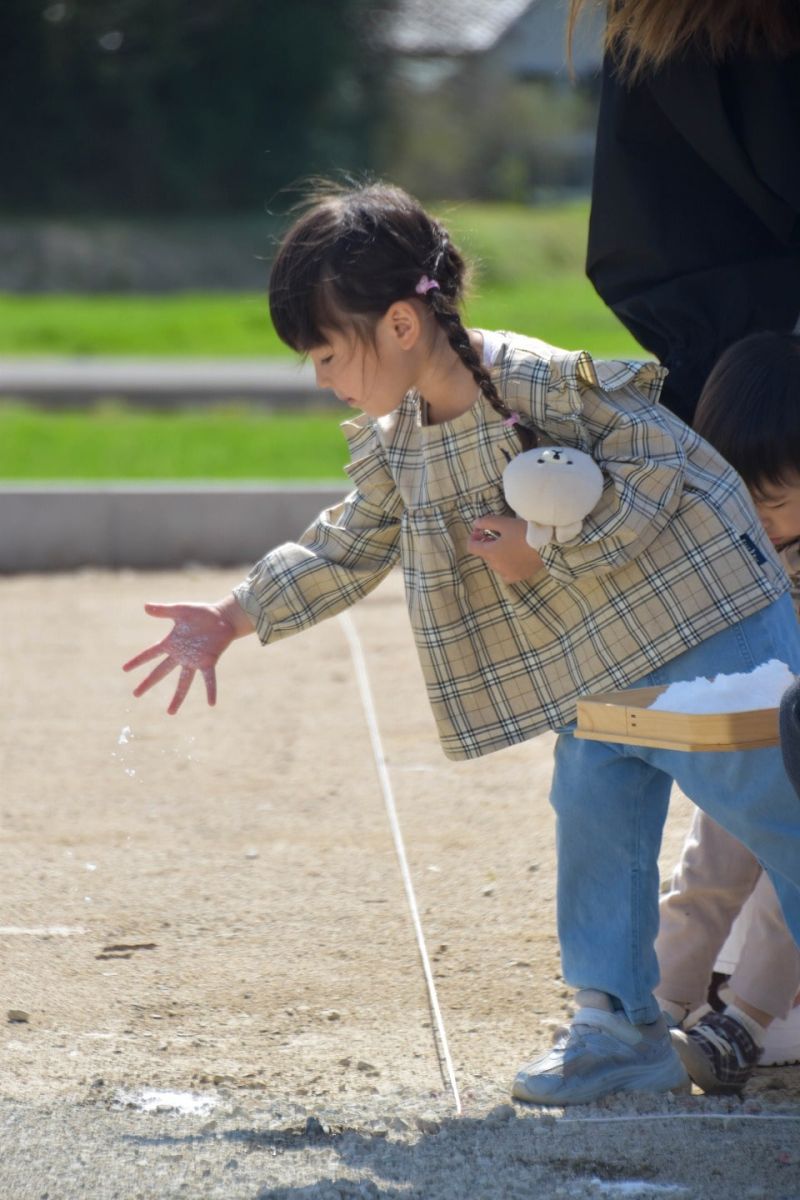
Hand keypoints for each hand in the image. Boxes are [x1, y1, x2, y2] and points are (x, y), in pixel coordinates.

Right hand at [122, 597, 249, 714]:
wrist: (223, 617)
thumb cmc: (201, 613)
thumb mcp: (180, 610)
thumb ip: (164, 611)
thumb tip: (145, 606)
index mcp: (171, 643)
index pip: (150, 653)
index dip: (137, 660)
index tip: (124, 669)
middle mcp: (180, 655)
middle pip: (161, 672)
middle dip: (148, 683)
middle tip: (135, 694)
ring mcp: (194, 660)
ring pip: (183, 682)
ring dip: (177, 698)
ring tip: (170, 713)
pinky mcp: (208, 662)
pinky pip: (209, 679)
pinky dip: (211, 690)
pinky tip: (212, 703)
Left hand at [467, 515, 544, 582]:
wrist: (547, 544)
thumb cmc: (524, 532)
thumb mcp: (504, 523)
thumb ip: (486, 522)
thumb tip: (475, 524)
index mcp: (490, 552)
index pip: (471, 547)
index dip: (473, 537)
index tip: (480, 531)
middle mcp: (496, 566)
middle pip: (484, 555)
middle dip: (487, 544)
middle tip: (497, 534)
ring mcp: (507, 573)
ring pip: (494, 564)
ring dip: (496, 555)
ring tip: (508, 545)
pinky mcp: (518, 577)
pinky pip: (505, 573)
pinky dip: (505, 566)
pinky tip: (513, 559)